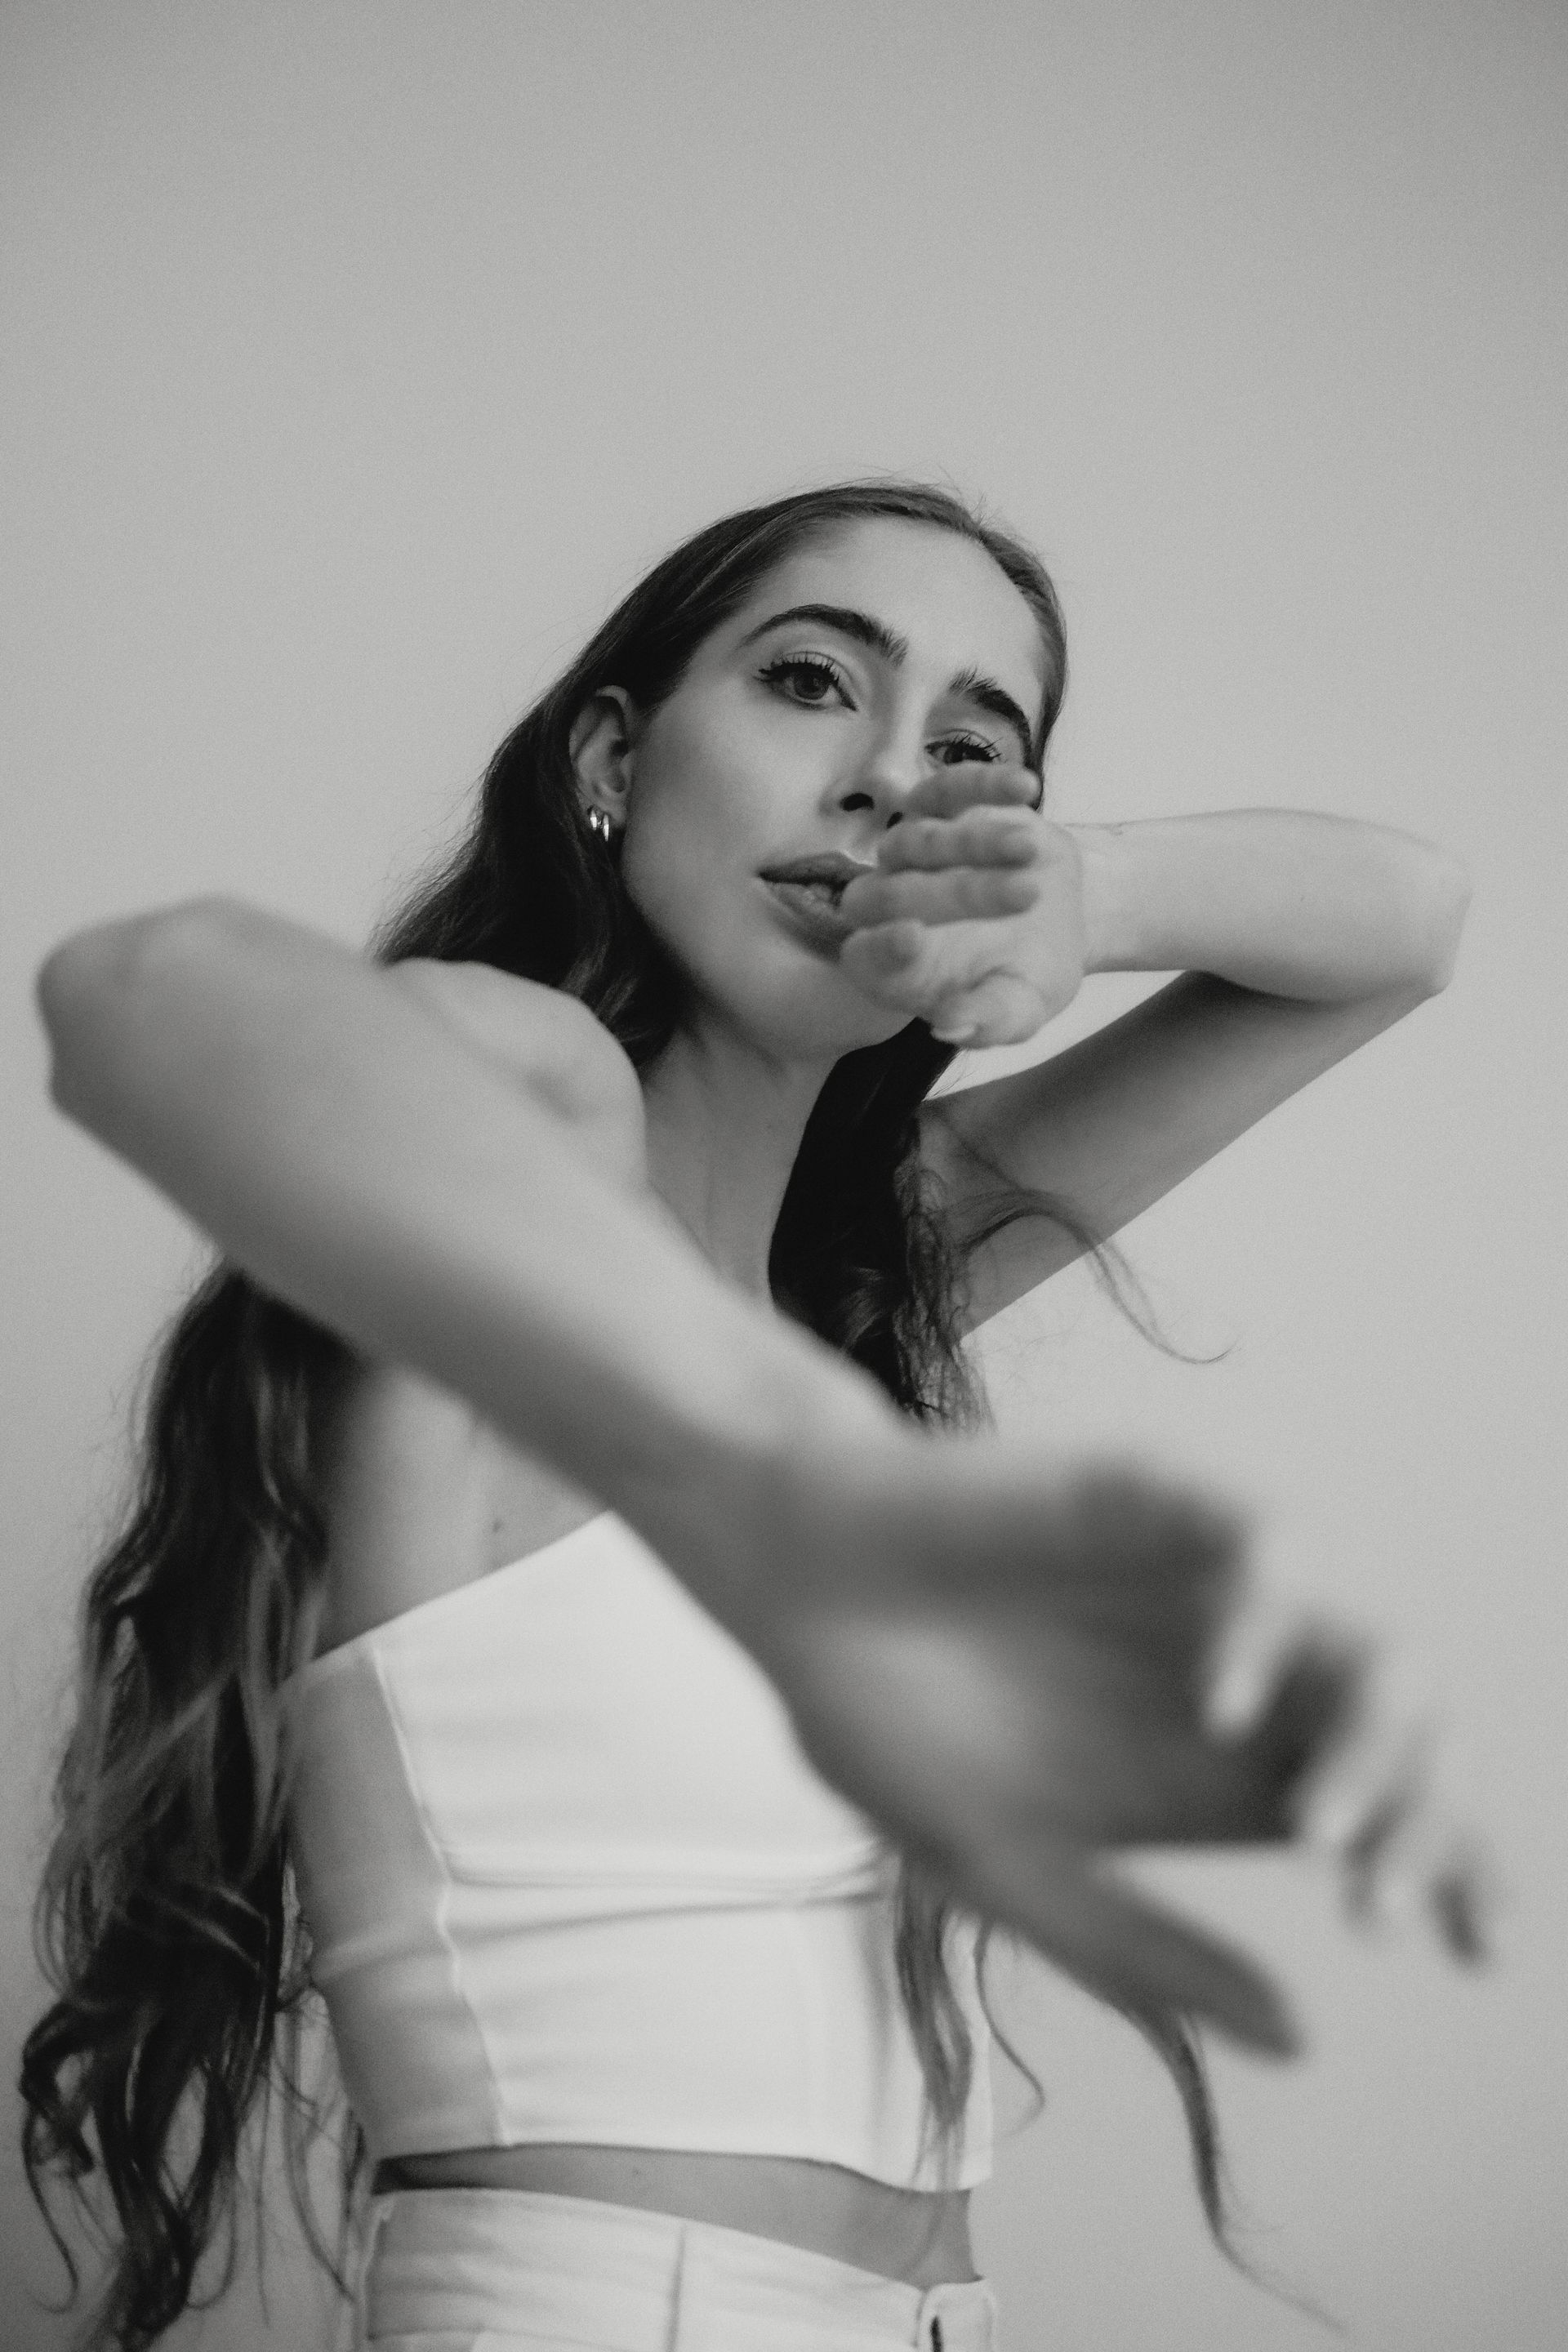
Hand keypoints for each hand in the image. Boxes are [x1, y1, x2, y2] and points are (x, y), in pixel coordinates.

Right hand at [753, 1449, 1396, 2058]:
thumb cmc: (881, 1717)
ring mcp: (1201, 1586)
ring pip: (1365, 1643)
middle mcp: (1231, 1675)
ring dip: (1374, 1740)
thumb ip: (1143, 1949)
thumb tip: (1300, 2039)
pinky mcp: (1159, 1501)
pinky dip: (1269, 1626)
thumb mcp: (1005, 1867)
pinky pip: (1270, 1548)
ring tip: (1326, 1833)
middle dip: (1426, 1824)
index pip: (1380, 1815)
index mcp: (1209, 1769)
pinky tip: (1222, 1704)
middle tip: (1388, 1907)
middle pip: (1400, 1738)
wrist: (786, 1582)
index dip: (1445, 1870)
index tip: (1469, 1949)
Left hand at [836, 765, 1085, 1047]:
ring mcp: (909, 852)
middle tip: (1025, 897)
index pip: (865, 958)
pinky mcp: (941, 807)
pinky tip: (1025, 787)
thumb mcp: (1021, 1007)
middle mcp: (887, 907)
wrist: (1059, 919)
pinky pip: (947, 787)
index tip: (911, 938)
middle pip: (889, 894)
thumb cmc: (1029, 974)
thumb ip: (988, 1022)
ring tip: (1029, 850)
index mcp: (893, 968)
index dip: (883, 949)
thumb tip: (952, 1028)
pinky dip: (982, 782)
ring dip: (973, 841)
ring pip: (916, 838)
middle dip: (959, 893)